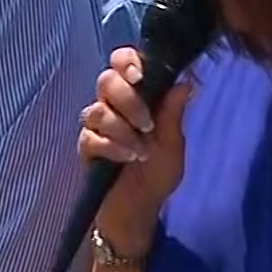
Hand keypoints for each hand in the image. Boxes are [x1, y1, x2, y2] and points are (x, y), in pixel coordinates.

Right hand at [78, 47, 191, 254]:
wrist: (138, 210)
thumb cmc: (157, 175)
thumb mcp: (173, 145)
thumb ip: (174, 114)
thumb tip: (186, 82)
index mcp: (135, 97)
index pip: (123, 63)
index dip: (127, 61)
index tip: (139, 75)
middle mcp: (112, 105)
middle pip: (106, 80)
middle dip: (128, 100)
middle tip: (146, 124)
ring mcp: (96, 126)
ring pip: (97, 109)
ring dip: (122, 129)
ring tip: (140, 151)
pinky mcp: (85, 147)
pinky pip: (90, 136)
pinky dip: (111, 147)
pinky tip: (125, 159)